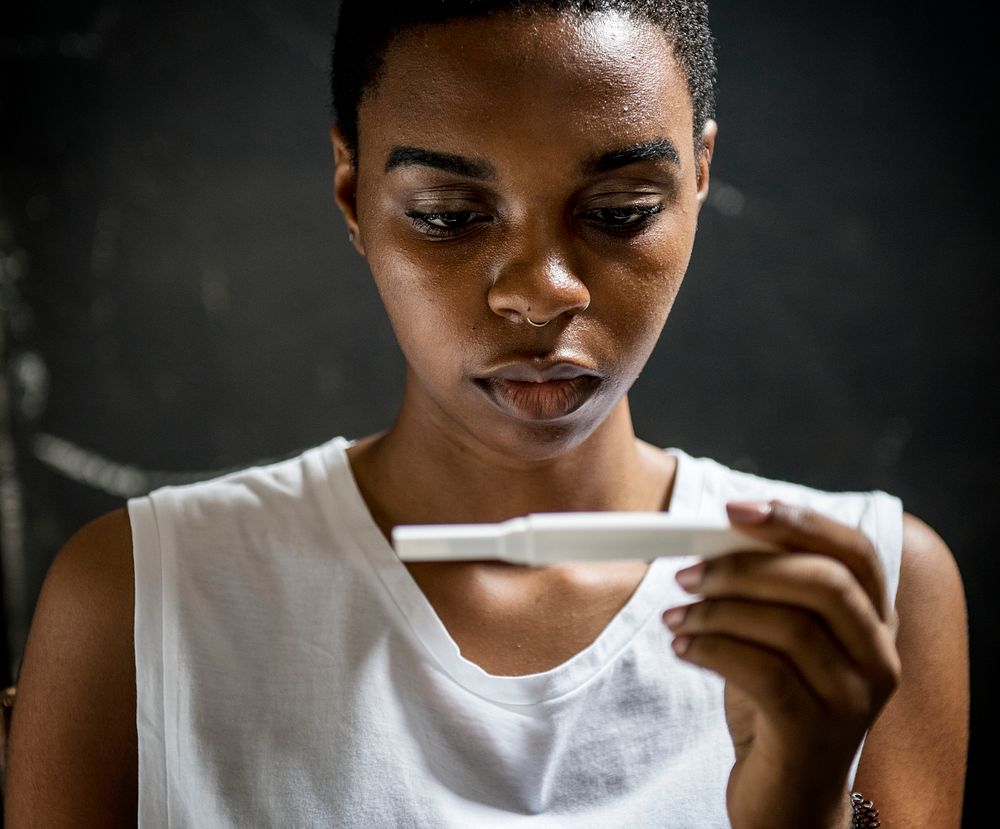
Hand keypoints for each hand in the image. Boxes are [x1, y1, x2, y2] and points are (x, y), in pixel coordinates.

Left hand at [662, 500, 900, 828]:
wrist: (789, 797)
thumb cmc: (778, 703)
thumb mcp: (780, 639)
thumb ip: (769, 589)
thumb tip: (714, 534)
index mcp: (874, 621)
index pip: (854, 551)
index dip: (797, 521)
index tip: (734, 510)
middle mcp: (877, 657)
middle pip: (822, 583)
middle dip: (746, 567)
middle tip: (688, 572)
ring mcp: (854, 698)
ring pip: (790, 627)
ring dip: (718, 611)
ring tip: (675, 616)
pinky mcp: (816, 733)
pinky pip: (763, 672)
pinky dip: (712, 650)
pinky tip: (682, 648)